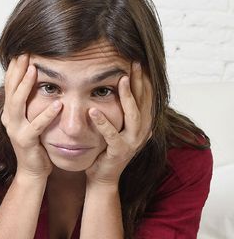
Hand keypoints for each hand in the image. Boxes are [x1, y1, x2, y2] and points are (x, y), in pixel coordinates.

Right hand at [1, 54, 62, 178]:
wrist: (33, 170)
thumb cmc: (37, 143)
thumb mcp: (32, 119)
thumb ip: (32, 102)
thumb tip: (41, 79)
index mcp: (10, 112)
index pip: (10, 85)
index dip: (15, 67)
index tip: (22, 50)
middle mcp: (9, 119)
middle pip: (10, 89)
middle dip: (17, 70)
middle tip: (25, 52)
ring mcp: (15, 130)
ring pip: (17, 104)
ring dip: (25, 86)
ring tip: (34, 70)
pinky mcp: (25, 142)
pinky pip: (36, 126)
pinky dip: (46, 114)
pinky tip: (58, 104)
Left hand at [86, 62, 152, 185]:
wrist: (102, 177)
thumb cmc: (105, 149)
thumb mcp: (115, 126)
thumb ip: (117, 109)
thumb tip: (115, 84)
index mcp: (142, 124)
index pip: (146, 97)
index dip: (143, 79)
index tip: (138, 61)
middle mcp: (142, 132)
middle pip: (144, 102)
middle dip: (139, 81)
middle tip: (135, 62)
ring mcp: (132, 143)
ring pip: (134, 116)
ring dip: (127, 97)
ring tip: (121, 80)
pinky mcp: (119, 152)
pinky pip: (112, 136)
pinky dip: (103, 123)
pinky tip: (93, 111)